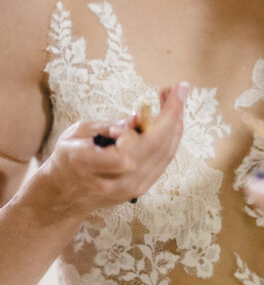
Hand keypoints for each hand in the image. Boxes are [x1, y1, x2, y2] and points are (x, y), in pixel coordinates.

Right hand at [40, 83, 187, 217]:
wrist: (64, 195)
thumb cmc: (67, 157)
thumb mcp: (77, 133)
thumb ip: (109, 126)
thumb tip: (139, 117)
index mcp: (88, 165)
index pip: (127, 153)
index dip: (149, 125)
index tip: (159, 96)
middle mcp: (114, 182)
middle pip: (155, 149)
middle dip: (172, 114)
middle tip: (179, 88)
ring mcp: (130, 189)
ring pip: (165, 154)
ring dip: (175, 123)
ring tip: (175, 99)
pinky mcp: (140, 189)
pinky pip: (163, 160)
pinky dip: (171, 137)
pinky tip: (172, 119)